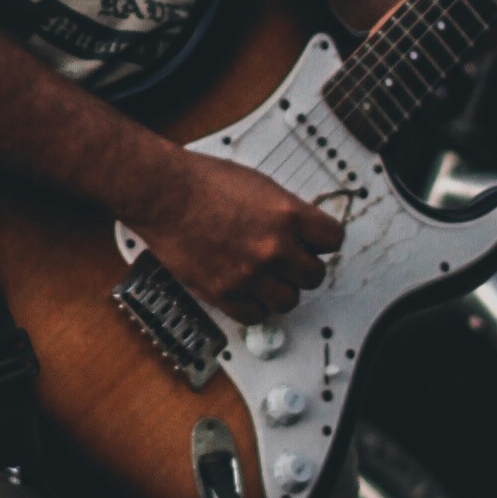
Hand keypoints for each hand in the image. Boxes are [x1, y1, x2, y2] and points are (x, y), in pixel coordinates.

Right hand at [126, 149, 343, 322]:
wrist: (163, 194)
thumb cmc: (202, 182)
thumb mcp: (259, 184)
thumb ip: (286, 211)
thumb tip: (301, 230)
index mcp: (288, 215)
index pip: (333, 240)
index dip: (323, 241)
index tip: (316, 244)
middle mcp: (274, 248)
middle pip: (314, 276)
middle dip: (303, 268)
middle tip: (289, 262)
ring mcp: (250, 274)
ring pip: (289, 300)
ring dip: (281, 290)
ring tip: (267, 278)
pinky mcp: (224, 293)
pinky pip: (256, 315)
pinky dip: (254, 306)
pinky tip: (247, 291)